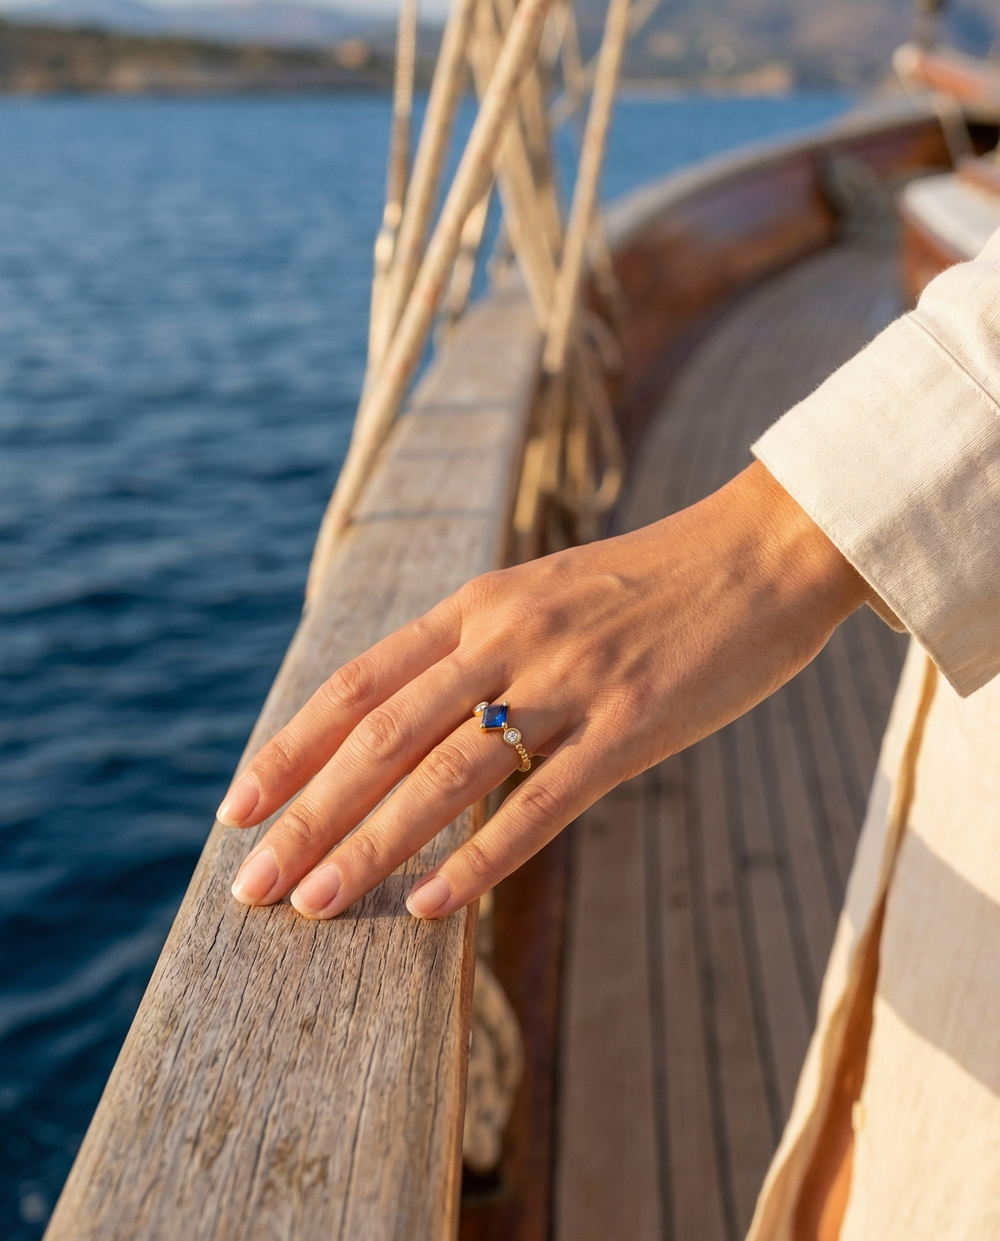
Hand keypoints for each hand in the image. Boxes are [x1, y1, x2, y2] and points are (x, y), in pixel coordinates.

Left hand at [219, 462, 869, 919]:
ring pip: (444, 774)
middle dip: (306, 816)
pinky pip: (540, 803)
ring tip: (312, 906)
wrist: (767, 548)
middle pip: (381, 737)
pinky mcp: (632, 724)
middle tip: (248, 887)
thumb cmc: (656, 582)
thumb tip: (418, 719)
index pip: (358, 683)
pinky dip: (478, 859)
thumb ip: (481, 647)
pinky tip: (430, 907)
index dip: (290, 749)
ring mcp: (570, 679)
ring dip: (370, 846)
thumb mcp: (548, 595)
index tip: (237, 808)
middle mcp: (508, 636)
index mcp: (479, 602)